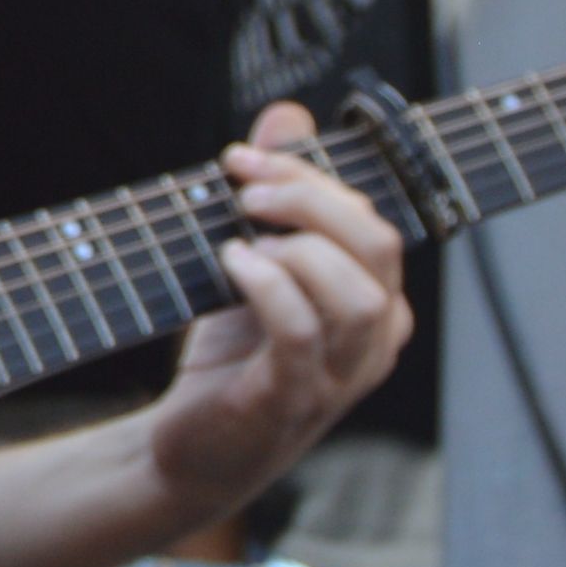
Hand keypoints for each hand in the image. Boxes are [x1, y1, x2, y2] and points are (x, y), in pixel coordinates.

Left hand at [131, 115, 410, 523]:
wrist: (187, 452)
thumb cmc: (230, 360)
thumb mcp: (256, 267)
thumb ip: (279, 193)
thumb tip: (289, 114)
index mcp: (377, 307)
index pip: (372, 221)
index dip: (310, 177)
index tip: (241, 158)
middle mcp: (372, 343)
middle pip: (378, 245)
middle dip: (310, 198)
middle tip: (245, 188)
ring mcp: (338, 377)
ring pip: (357, 294)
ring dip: (297, 247)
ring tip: (241, 239)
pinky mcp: (291, 400)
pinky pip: (303, 333)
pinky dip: (269, 286)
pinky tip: (232, 264)